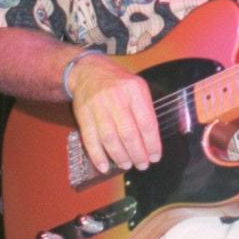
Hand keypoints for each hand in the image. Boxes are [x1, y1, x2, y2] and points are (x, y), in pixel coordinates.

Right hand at [68, 54, 162, 173]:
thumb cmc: (118, 83)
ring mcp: (98, 107)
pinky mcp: (83, 115)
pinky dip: (97, 155)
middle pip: (128, 133)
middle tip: (142, 165)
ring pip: (110, 138)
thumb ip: (146, 110)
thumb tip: (153, 141)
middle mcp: (116, 98)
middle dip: (137, 154)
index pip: (147, 122)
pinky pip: (90, 139)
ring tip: (127, 165)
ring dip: (119, 156)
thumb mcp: (138, 88)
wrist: (88, 72)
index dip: (152, 144)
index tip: (155, 157)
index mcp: (134, 91)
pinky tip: (104, 167)